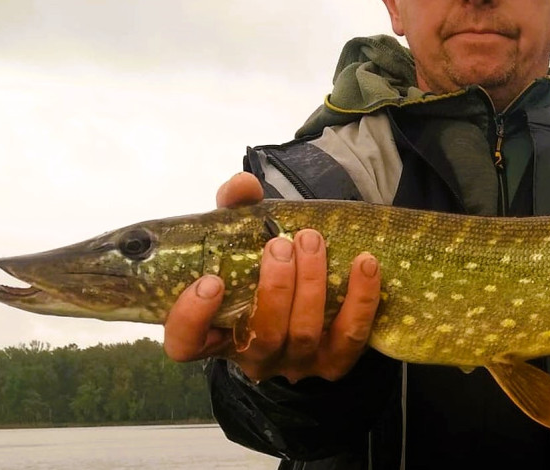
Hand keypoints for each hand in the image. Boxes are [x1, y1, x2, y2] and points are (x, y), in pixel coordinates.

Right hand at [163, 173, 383, 382]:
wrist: (309, 290)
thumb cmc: (263, 264)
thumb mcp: (242, 237)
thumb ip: (235, 210)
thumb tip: (242, 185)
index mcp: (216, 332)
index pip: (185, 344)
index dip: (192, 318)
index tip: (210, 281)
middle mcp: (253, 355)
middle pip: (261, 335)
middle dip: (275, 287)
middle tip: (281, 244)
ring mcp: (295, 362)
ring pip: (303, 334)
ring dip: (312, 284)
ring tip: (312, 241)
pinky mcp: (335, 363)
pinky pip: (350, 337)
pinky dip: (360, 299)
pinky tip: (364, 264)